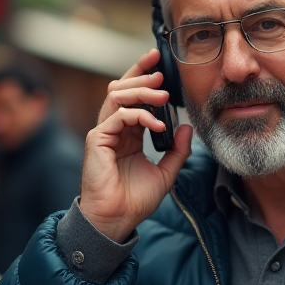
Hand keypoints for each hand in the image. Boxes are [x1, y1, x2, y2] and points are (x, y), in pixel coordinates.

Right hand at [78, 49, 192, 242]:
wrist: (117, 220)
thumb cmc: (136, 200)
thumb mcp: (166, 172)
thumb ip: (177, 150)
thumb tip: (186, 127)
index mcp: (128, 133)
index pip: (133, 96)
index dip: (144, 77)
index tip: (160, 64)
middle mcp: (114, 128)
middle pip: (121, 88)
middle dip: (141, 74)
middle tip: (161, 71)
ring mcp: (103, 133)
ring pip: (117, 96)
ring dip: (142, 91)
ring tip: (163, 95)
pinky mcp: (97, 140)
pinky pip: (119, 116)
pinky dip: (140, 116)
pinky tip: (158, 125)